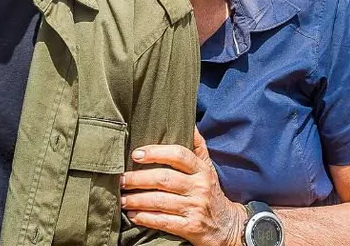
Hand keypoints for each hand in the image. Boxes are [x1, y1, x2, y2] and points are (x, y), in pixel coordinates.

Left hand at [121, 128, 245, 245]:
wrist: (228, 226)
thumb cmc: (211, 192)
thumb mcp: (209, 168)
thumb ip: (198, 146)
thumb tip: (189, 122)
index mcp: (202, 170)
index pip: (179, 155)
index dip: (156, 153)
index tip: (136, 154)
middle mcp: (200, 187)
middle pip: (164, 179)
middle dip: (138, 179)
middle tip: (121, 180)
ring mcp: (195, 208)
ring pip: (160, 201)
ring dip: (136, 200)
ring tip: (122, 199)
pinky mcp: (190, 227)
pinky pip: (163, 221)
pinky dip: (145, 218)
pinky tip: (133, 215)